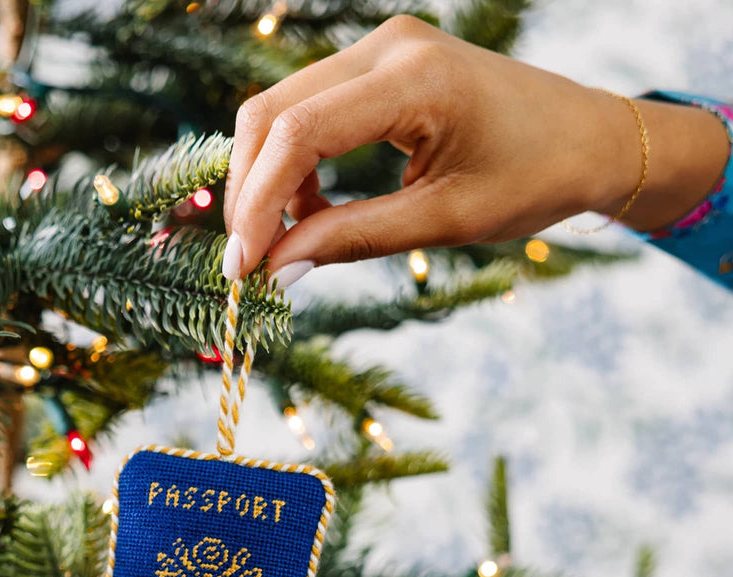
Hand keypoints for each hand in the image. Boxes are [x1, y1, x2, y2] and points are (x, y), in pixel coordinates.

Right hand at [222, 15, 731, 284]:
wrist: (590, 139)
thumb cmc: (534, 179)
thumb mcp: (443, 221)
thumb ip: (353, 238)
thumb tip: (278, 269)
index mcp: (413, 80)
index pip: (298, 134)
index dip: (257, 204)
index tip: (244, 266)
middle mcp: (388, 48)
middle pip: (273, 112)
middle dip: (249, 190)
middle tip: (249, 260)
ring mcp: (383, 49)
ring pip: (282, 108)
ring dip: (268, 177)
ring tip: (285, 239)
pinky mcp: (382, 64)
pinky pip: (311, 108)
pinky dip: (295, 162)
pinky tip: (310, 207)